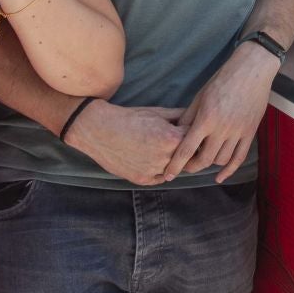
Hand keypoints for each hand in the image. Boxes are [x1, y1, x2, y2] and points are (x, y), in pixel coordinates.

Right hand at [70, 103, 185, 185]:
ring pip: (173, 169)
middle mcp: (165, 157)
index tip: (191, 132)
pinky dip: (159, 170)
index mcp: (171, 138)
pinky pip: (159, 177)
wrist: (99, 130)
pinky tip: (153, 159)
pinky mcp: (142, 180)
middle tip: (177, 142)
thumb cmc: (129, 118)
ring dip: (172, 161)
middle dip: (184, 149)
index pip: (194, 139)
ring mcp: (153, 171)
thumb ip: (178, 116)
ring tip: (162, 150)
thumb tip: (194, 117)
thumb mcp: (157, 112)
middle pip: (185, 156)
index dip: (193, 135)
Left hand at [163, 42, 279, 182]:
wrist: (251, 70)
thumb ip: (188, 117)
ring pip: (221, 160)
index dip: (176, 165)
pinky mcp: (250, 132)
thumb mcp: (200, 96)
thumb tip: (177, 134)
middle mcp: (222, 128)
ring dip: (210, 164)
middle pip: (205, 159)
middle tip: (185, 167)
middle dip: (192, 167)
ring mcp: (238, 132)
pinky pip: (239, 157)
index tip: (168, 175)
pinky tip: (220, 177)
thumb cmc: (222, 80)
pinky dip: (229, 170)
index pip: (187, 148)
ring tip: (202, 160)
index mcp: (206, 118)